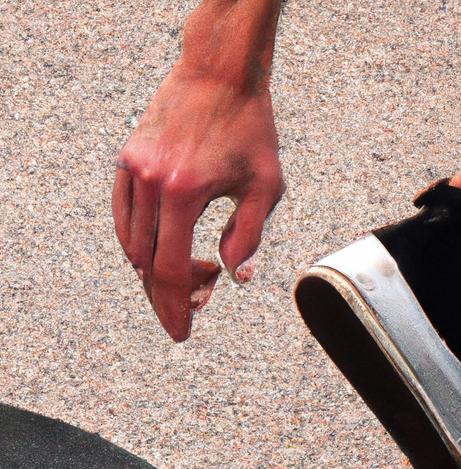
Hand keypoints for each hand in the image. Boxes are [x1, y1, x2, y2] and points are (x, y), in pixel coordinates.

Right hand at [113, 65, 284, 340]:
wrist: (219, 74)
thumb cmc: (251, 130)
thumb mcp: (266, 188)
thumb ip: (248, 237)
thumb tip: (234, 276)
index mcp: (184, 193)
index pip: (172, 270)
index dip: (177, 307)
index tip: (182, 333)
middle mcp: (151, 182)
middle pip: (148, 264)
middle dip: (168, 299)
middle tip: (189, 318)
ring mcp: (133, 169)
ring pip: (132, 244)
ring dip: (157, 272)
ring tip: (197, 275)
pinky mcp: (127, 159)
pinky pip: (123, 217)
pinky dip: (139, 244)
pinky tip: (166, 254)